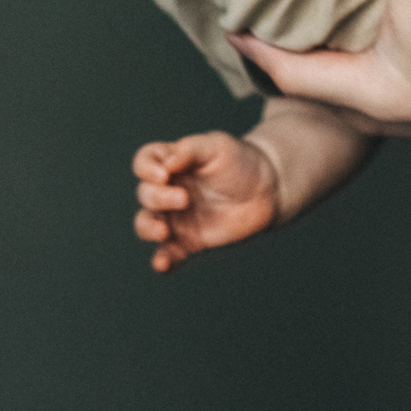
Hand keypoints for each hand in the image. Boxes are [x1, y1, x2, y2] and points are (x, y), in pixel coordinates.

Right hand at [132, 132, 280, 272]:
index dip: (145, 169)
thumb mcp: (217, 146)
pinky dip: (161, 261)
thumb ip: (190, 150)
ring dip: (148, 228)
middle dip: (158, 198)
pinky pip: (168, 254)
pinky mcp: (189, 242)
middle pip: (145, 194)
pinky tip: (162, 264)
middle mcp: (167, 190)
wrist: (266, 190)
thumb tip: (166, 164)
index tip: (164, 175)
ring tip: (163, 232)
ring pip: (146, 225)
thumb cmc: (239, 161)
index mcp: (170, 164)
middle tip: (185, 199)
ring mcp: (176, 218)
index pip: (143, 163)